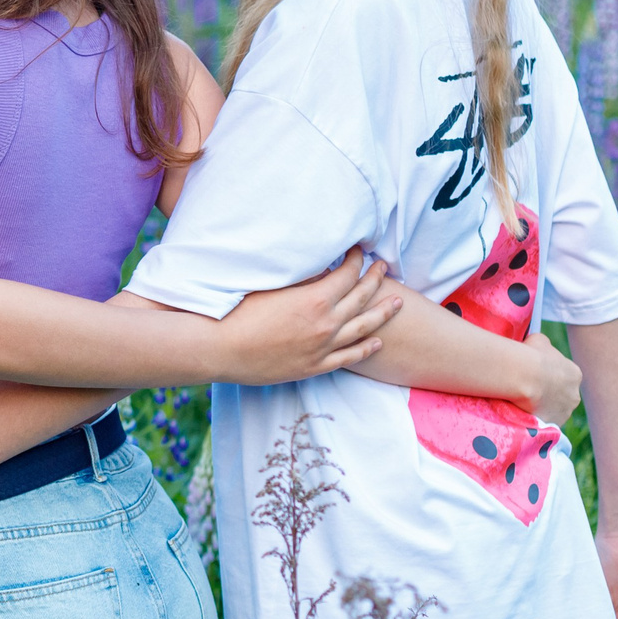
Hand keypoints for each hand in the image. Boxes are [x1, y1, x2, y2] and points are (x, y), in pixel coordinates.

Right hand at [214, 248, 398, 383]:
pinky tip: (377, 341)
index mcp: (315, 299)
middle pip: (361, 299)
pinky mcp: (313, 367)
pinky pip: (348, 357)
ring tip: (397, 303)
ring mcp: (322, 348)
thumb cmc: (237, 311)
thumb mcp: (271, 285)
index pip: (347, 275)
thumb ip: (301, 279)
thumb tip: (320, 269)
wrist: (221, 348)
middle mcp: (325, 324)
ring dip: (382, 313)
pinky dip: (366, 348)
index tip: (359, 251)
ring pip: (363, 329)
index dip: (356, 261)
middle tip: (385, 267)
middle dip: (375, 280)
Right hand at [523, 327, 582, 425]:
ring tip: (523, 399)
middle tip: (530, 387)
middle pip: (561, 395)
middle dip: (549, 392)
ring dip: (542, 405)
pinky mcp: (553, 423)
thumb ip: (545, 346)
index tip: (536, 374)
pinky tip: (522, 409)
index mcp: (575, 374)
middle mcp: (575, 395)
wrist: (525, 377)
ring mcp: (565, 411)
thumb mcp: (539, 340)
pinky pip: (544, 419)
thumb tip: (542, 346)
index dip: (549, 375)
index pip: (564, 376)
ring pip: (553, 409)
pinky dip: (535, 415)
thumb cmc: (532, 355)